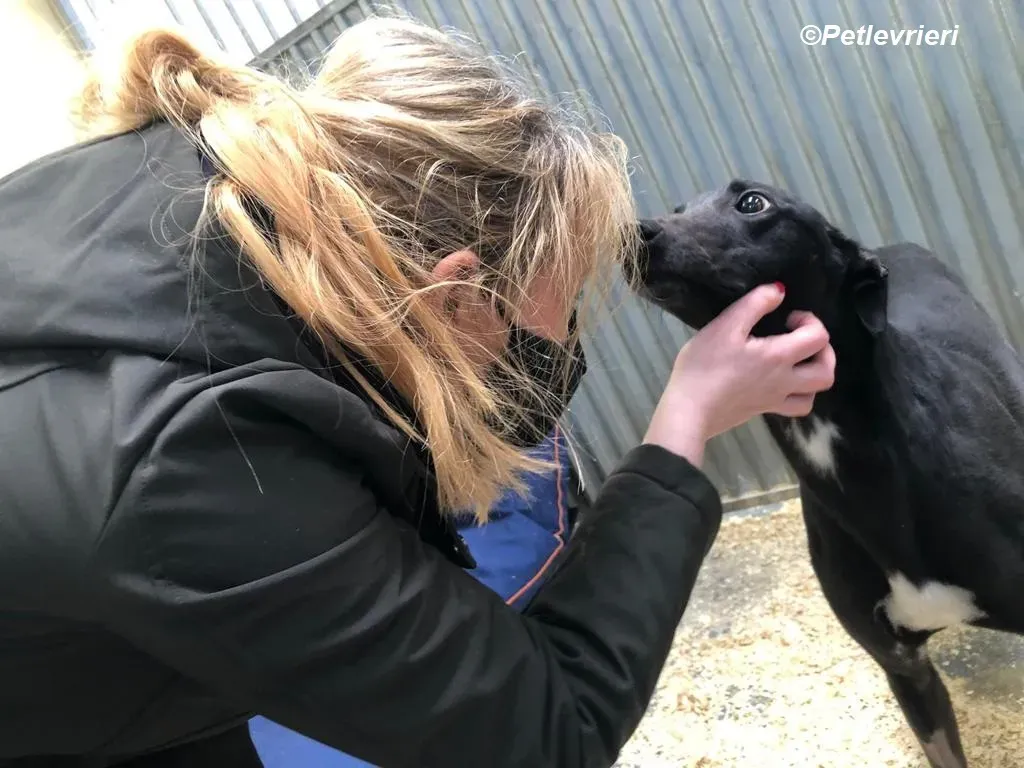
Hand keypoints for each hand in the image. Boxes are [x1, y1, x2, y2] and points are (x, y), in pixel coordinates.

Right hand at [643, 283, 835, 465]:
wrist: (688, 411)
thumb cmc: (703, 367)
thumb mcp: (724, 326)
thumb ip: (755, 304)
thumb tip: (779, 291)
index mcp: (778, 356)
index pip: (818, 337)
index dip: (810, 320)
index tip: (787, 317)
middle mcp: (785, 380)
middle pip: (826, 371)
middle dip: (822, 349)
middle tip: (800, 338)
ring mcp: (775, 400)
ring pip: (815, 393)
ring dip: (815, 374)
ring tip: (797, 362)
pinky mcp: (763, 410)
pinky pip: (795, 407)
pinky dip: (799, 395)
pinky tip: (783, 384)